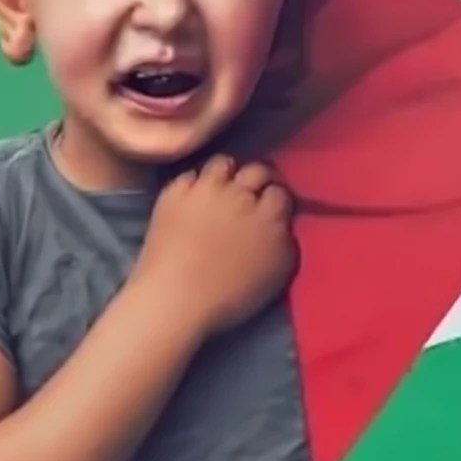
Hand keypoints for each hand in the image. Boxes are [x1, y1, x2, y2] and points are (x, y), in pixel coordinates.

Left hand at [130, 155, 297, 338]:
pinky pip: (190, 175)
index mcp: (269, 215)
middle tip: (253, 193)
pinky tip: (194, 198)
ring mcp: (205, 188)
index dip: (279, 198)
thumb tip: (283, 223)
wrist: (174, 298)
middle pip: (256, 170)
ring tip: (222, 187)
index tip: (274, 208)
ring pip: (223, 163)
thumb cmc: (230, 296)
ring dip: (227, 173)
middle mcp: (239, 193)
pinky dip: (195, 183)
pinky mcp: (175, 191)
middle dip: (260, 178)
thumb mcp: (277, 273)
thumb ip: (285, 240)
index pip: (281, 192)